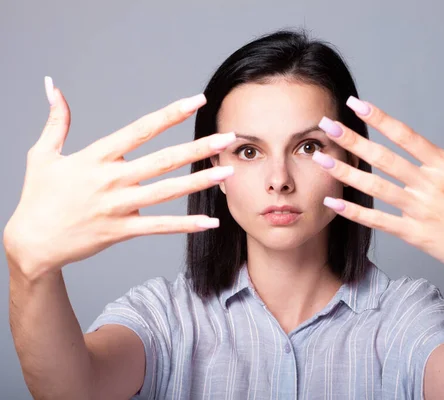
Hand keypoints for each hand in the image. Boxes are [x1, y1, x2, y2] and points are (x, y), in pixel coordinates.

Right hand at [3, 77, 235, 279]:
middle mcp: (111, 180)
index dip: (170, 114)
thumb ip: (56, 121)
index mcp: (96, 157)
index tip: (196, 101)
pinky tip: (209, 221)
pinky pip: (159, 227)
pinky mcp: (121, 230)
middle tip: (228, 137)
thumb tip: (53, 88)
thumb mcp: (42, 155)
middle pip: (163, 160)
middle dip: (199, 147)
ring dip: (200, 182)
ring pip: (167, 191)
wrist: (31, 243)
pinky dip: (185, 224)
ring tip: (228, 172)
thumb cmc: (38, 198)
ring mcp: (118, 207)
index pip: (141, 129)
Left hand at [313, 96, 443, 293]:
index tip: (358, 105)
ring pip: (375, 188)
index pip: (406, 136)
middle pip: (383, 158)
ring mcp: (420, 211)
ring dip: (345, 172)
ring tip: (320, 159)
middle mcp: (430, 185)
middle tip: (327, 125)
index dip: (380, 119)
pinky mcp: (415, 234)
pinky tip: (333, 202)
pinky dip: (354, 212)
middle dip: (352, 140)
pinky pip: (378, 221)